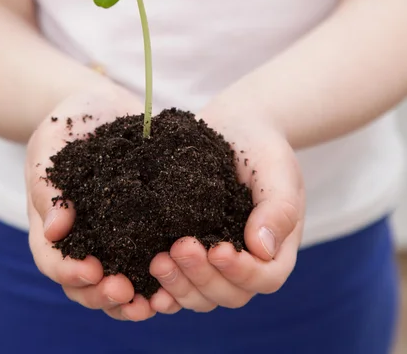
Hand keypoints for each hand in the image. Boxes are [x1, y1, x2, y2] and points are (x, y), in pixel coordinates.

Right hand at [26, 81, 159, 320]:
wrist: (103, 104)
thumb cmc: (70, 120)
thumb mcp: (50, 143)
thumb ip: (47, 183)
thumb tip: (55, 231)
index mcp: (54, 222)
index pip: (53, 261)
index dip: (69, 272)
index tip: (92, 270)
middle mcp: (84, 237)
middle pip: (86, 285)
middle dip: (104, 295)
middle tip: (128, 292)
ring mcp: (114, 234)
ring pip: (119, 281)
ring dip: (134, 299)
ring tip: (156, 303)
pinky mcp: (145, 224)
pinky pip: (150, 257)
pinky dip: (162, 276)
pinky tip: (180, 279)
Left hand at [149, 96, 304, 313]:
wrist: (233, 127)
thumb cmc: (261, 147)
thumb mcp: (277, 170)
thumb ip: (279, 208)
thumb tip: (262, 249)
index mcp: (275, 248)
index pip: (265, 278)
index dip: (242, 273)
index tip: (218, 249)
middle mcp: (245, 262)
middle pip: (228, 294)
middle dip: (202, 278)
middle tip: (178, 248)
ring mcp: (213, 260)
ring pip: (200, 295)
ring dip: (179, 285)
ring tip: (157, 260)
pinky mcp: (186, 249)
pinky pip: (176, 280)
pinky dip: (162, 287)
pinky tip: (143, 277)